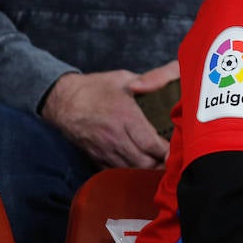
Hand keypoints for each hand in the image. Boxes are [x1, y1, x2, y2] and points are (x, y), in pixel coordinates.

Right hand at [41, 61, 177, 167]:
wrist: (62, 100)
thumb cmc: (97, 88)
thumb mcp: (126, 78)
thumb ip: (155, 77)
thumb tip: (181, 69)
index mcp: (125, 117)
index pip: (152, 144)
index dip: (169, 150)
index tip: (180, 148)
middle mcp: (115, 137)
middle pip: (145, 163)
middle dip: (162, 163)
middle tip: (174, 157)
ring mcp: (105, 150)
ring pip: (133, 170)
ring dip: (148, 169)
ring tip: (161, 162)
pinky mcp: (96, 158)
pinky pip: (117, 172)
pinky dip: (131, 171)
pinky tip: (140, 165)